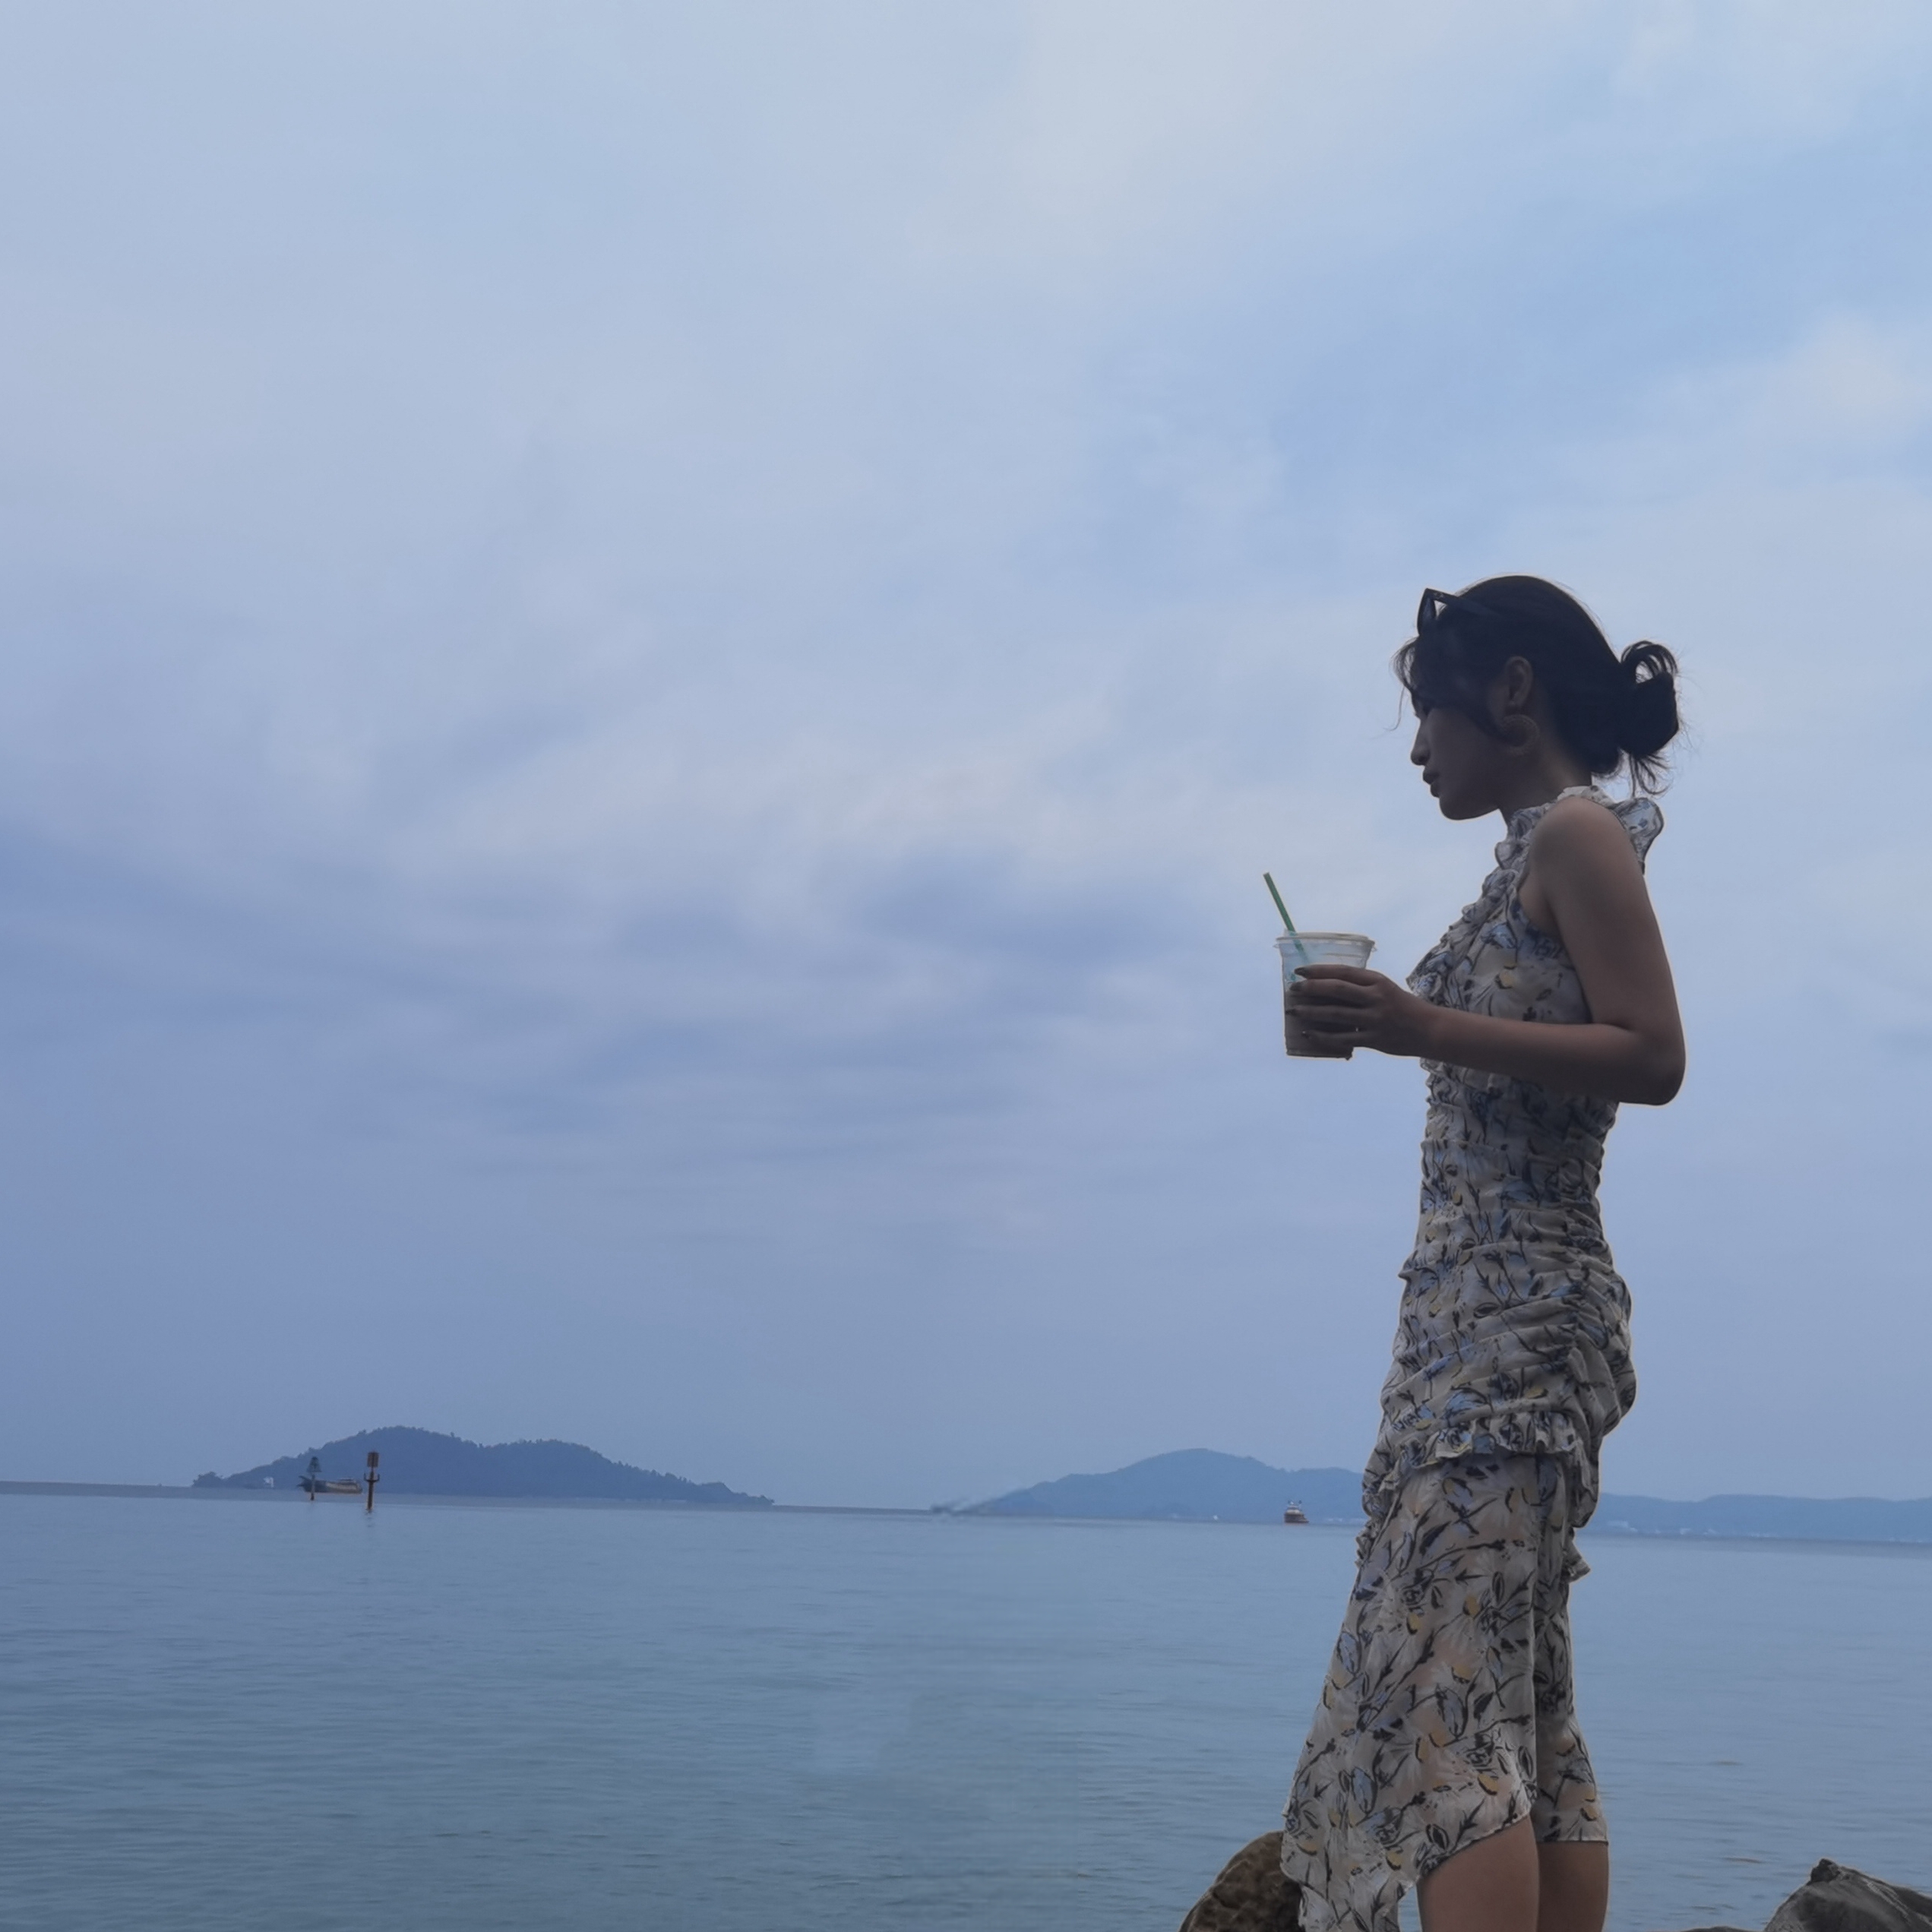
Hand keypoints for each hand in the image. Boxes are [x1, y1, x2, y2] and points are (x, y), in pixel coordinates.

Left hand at [1285, 966, 1440, 1058]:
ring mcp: (1375, 1019)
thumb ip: (1362, 987)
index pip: (1343, 972)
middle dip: (1311, 988)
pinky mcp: (1374, 1040)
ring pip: (1336, 1014)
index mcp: (1378, 981)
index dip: (1319, 970)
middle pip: (1337, 989)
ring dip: (1312, 1012)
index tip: (1300, 971)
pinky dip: (1323, 1036)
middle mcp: (1376, 998)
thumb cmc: (1404, 1007)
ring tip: (1295, 1010)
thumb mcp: (1386, 989)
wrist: (1431, 1030)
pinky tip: (1309, 1034)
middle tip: (1293, 989)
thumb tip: (1327, 986)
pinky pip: (1343, 1038)